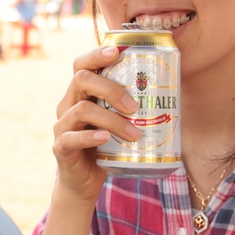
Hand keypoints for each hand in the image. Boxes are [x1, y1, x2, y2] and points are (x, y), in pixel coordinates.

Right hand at [52, 46, 140, 204]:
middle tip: (134, 106)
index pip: (81, 65)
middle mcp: (67, 105)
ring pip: (82, 110)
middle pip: (81, 80)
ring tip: (134, 134)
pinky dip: (90, 137)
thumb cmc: (105, 149)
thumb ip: (130, 110)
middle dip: (111, 88)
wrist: (84, 182)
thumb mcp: (117, 124)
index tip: (117, 52)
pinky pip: (72, 138)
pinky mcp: (60, 147)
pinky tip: (105, 139)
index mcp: (80, 94)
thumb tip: (174, 97)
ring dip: (112, 120)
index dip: (96, 55)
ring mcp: (62, 126)